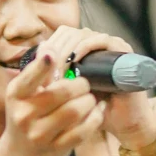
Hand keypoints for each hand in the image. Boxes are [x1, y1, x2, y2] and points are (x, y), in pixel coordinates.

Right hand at [0, 37, 109, 155]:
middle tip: (85, 83)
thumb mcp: (23, 94)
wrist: (20, 155)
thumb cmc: (26, 115)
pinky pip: (83, 130)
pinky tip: (98, 111)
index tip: (54, 54)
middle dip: (80, 84)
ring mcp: (40, 134)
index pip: (29, 77)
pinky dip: (95, 118)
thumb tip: (50, 45)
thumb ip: (36, 74)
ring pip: (75, 111)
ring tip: (91, 98)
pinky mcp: (56, 148)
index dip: (43, 64)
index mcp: (16, 95)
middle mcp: (24, 115)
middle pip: (62, 92)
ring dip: (89, 101)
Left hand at [27, 27, 155, 147]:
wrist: (123, 122)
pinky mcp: (123, 51)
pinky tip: (75, 60)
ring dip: (68, 49)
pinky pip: (102, 40)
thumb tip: (32, 67)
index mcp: (83, 51)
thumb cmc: (94, 110)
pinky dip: (86, 46)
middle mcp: (96, 44)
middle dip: (56, 50)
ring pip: (82, 35)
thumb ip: (53, 81)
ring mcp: (110, 46)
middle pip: (69, 33)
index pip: (61, 36)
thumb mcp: (68, 94)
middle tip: (47, 70)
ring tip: (59, 69)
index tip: (38, 68)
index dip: (48, 48)